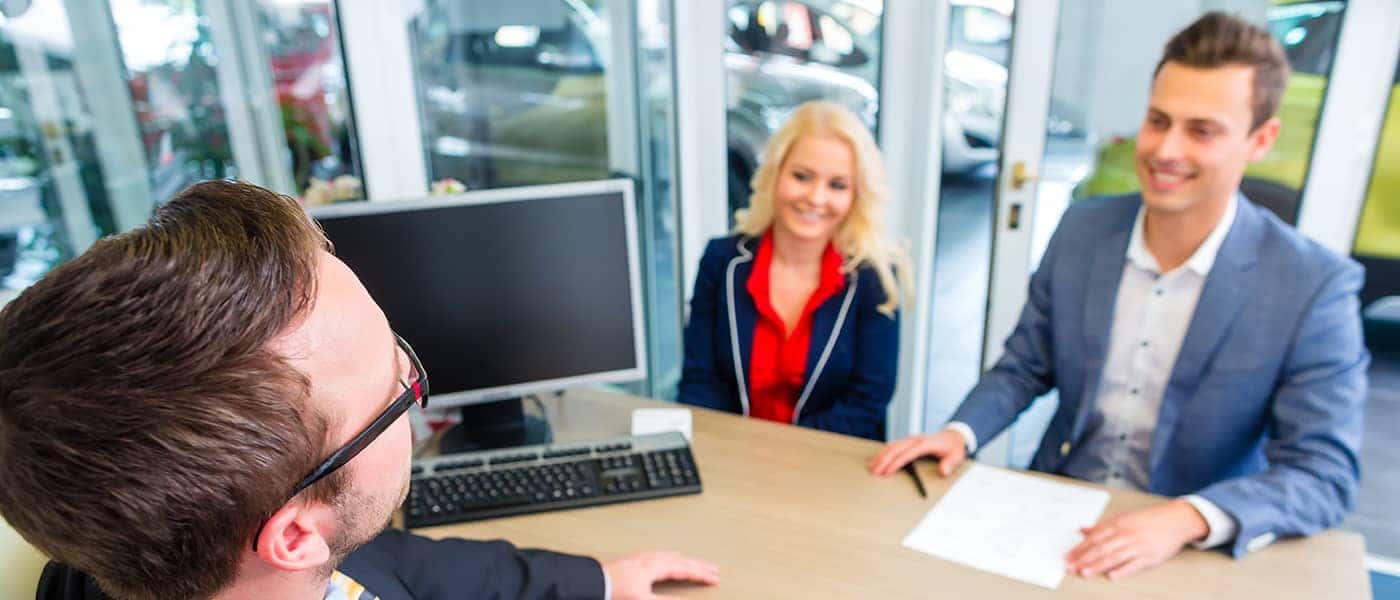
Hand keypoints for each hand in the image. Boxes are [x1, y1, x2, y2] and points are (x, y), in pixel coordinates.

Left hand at [603, 551, 719, 599]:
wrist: (592, 583)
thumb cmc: (614, 591)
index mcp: (655, 566)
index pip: (685, 569)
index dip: (701, 574)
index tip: (715, 578)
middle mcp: (650, 559)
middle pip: (680, 560)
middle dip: (698, 565)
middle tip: (713, 568)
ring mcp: (641, 558)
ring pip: (669, 556)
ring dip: (684, 559)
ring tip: (692, 561)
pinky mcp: (632, 561)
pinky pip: (657, 554)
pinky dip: (668, 556)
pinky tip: (664, 557)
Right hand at [867, 429, 967, 476]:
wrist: (954, 436)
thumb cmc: (953, 448)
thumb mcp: (956, 456)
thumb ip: (949, 464)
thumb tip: (943, 471)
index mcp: (925, 444)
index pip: (906, 454)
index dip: (895, 463)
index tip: (887, 472)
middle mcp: (915, 440)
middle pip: (894, 449)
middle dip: (883, 460)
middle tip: (874, 472)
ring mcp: (911, 439)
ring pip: (892, 446)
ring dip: (881, 456)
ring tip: (872, 467)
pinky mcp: (909, 441)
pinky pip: (893, 445)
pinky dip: (884, 452)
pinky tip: (878, 459)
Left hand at [1065, 500, 1209, 579]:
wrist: (1175, 519)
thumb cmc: (1147, 519)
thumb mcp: (1123, 518)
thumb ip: (1101, 526)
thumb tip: (1082, 529)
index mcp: (1117, 524)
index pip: (1094, 538)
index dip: (1079, 548)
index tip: (1067, 557)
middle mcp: (1126, 535)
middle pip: (1101, 548)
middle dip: (1083, 559)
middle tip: (1070, 567)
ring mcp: (1138, 546)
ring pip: (1114, 557)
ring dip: (1097, 566)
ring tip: (1084, 573)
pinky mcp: (1150, 557)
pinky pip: (1134, 565)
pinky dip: (1122, 570)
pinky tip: (1111, 576)